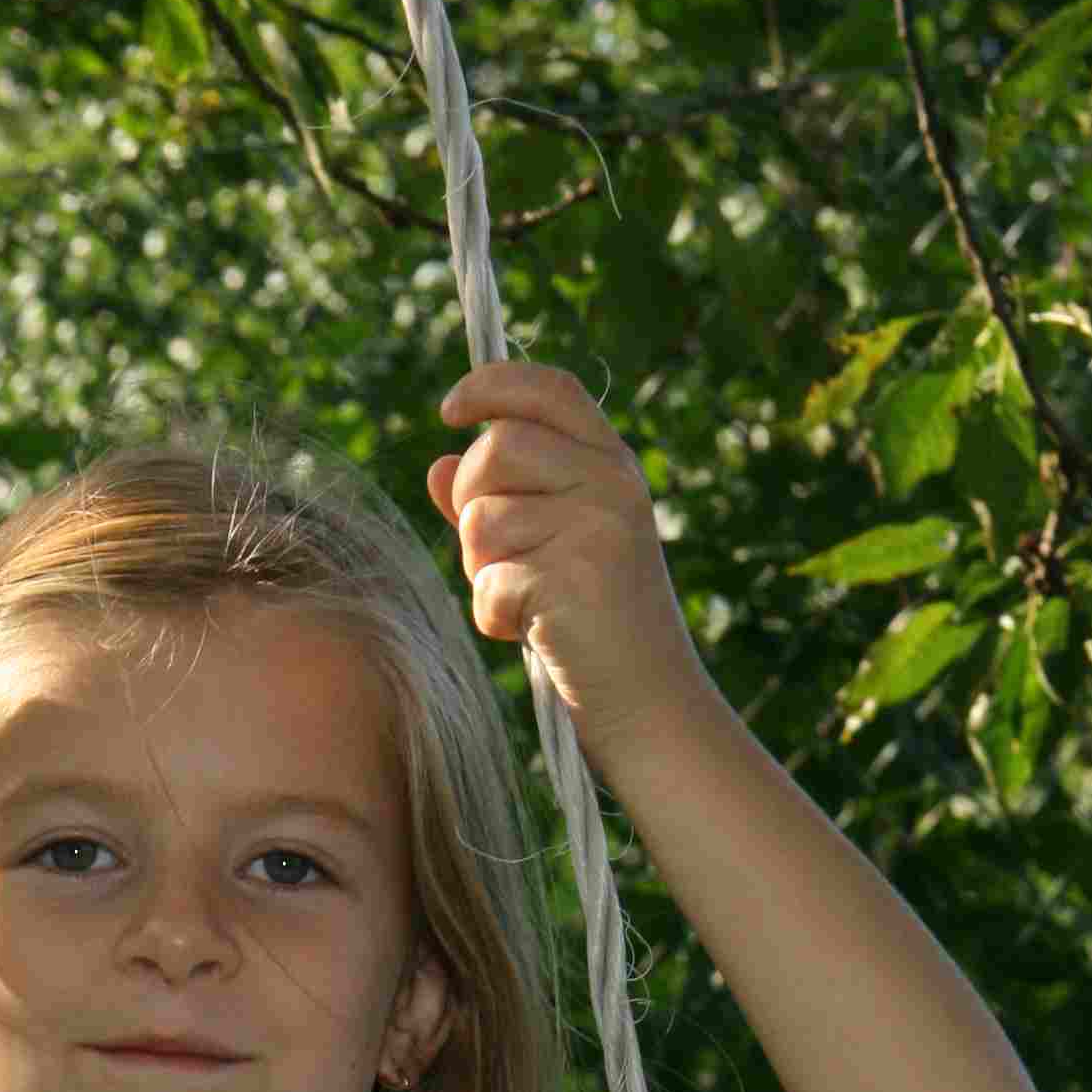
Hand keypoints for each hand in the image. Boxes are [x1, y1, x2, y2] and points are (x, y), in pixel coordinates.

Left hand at [425, 356, 718, 768]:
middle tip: (494, 554)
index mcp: (611, 465)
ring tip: (523, 603)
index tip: (451, 409)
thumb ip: (501, 502)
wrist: (652, 706)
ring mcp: (596, 529)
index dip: (491, 385)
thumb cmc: (597, 630)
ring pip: (482, 517)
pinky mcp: (572, 581)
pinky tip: (529, 635)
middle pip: (497, 447)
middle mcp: (610, 484)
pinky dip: (493, 616)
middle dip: (471, 499)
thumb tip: (439, 465)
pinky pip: (489, 581)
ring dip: (481, 568)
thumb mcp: (554, 550)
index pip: (547, 388)